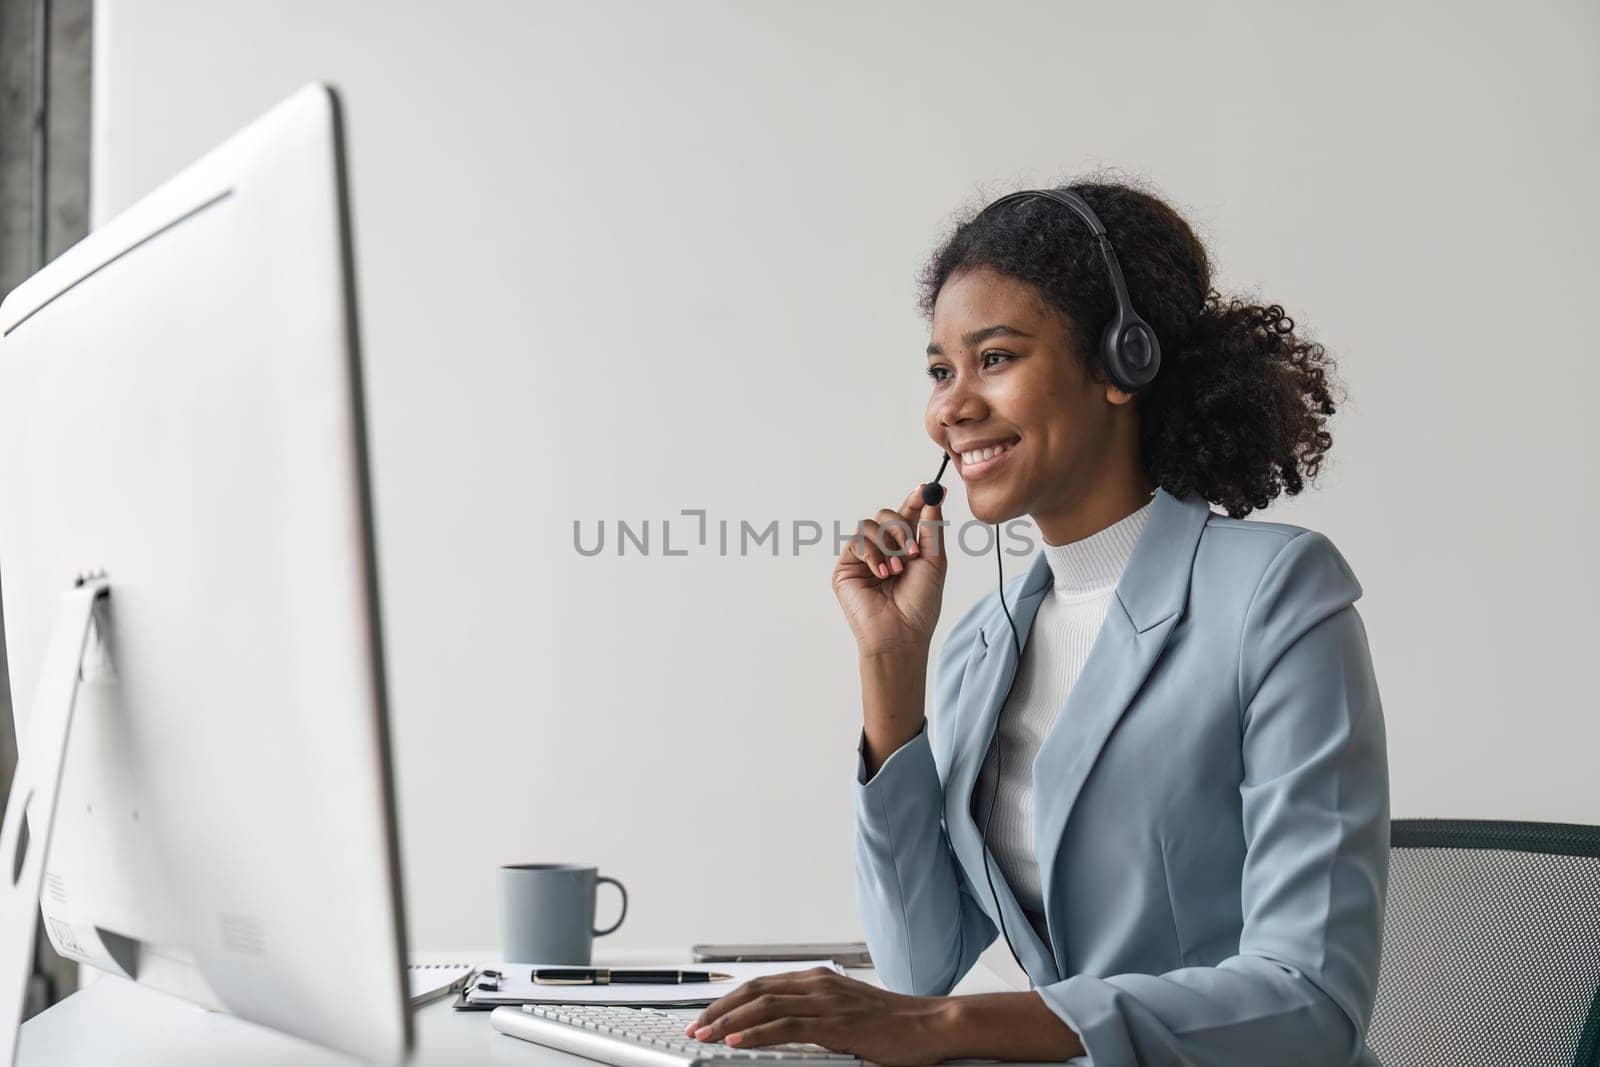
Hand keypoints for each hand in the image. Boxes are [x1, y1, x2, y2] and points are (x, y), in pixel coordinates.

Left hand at [683, 967, 953, 1065]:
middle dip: (719, 1009)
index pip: (760, 984)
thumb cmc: (894, 1024)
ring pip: (764, 1006)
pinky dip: (757, 1034)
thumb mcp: (846, 1013)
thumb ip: (816, 1016)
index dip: (729, 999)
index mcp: (818, 980)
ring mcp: (826, 1002)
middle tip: (695, 1027)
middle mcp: (818, 984)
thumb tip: (786, 1028)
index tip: (707, 1015)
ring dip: (729, 1022)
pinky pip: (787, 1026)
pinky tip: (738, 1042)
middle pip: (754, 990)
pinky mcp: (836, 1025)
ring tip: (705, 1035)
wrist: (931, 1024)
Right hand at [832, 484, 947, 657]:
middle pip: (886, 515)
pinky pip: (857, 542)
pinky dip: (873, 555)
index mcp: (905, 547)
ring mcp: (863, 558)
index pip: (907, 515)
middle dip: (901, 528)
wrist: (900, 633)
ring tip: (897, 570)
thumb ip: (931, 528)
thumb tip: (933, 496)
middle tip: (912, 551)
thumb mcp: (933, 562)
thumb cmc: (919, 605)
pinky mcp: (846, 567)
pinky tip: (882, 574)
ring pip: (870, 525)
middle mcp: (883, 549)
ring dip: (888, 545)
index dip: (915, 500)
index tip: (926, 489)